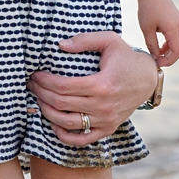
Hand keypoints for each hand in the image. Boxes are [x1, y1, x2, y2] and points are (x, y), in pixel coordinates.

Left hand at [26, 32, 156, 146]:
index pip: (63, 87)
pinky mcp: (108, 129)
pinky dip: (64, 134)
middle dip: (40, 94)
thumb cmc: (125, 58)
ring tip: (38, 100)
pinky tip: (53, 122)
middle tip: (31, 85)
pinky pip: (81, 139)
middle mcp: (103, 105)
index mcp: (102, 84)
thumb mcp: (109, 40)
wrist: (147, 79)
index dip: (44, 82)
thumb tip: (60, 45)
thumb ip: (84, 40)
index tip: (35, 75)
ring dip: (47, 112)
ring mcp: (106, 120)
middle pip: (61, 104)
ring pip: (67, 123)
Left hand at [137, 0, 178, 66]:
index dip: (169, 60)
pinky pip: (176, 36)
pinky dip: (169, 43)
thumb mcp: (146, 29)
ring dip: (169, 50)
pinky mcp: (177, 20)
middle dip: (170, 57)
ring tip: (156, 54)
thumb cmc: (147, 8)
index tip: (158, 64)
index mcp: (174, 29)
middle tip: (158, 62)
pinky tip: (158, 45)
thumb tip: (155, 56)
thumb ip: (151, 44)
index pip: (177, 51)